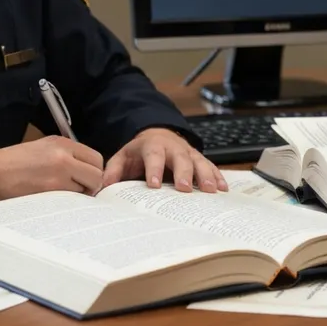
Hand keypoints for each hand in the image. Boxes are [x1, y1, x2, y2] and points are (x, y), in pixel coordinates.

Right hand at [0, 135, 104, 201]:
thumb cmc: (12, 163)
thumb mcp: (42, 148)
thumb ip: (66, 155)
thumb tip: (86, 171)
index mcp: (62, 143)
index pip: (96, 158)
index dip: (94, 171)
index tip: (86, 178)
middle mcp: (64, 157)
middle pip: (96, 174)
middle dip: (91, 185)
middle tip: (79, 191)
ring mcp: (58, 175)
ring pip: (86, 190)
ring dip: (79, 196)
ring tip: (62, 196)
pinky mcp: (50, 192)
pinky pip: (72, 201)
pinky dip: (68, 204)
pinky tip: (55, 203)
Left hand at [101, 128, 227, 192]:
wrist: (156, 135)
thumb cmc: (139, 152)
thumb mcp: (122, 157)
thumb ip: (113, 171)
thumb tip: (103, 187)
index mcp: (152, 145)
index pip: (153, 156)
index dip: (154, 170)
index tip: (154, 185)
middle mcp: (173, 147)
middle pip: (180, 158)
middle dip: (184, 173)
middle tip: (185, 189)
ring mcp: (188, 152)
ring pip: (199, 161)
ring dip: (206, 175)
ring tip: (211, 190)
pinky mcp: (198, 158)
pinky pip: (210, 166)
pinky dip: (218, 176)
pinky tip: (223, 189)